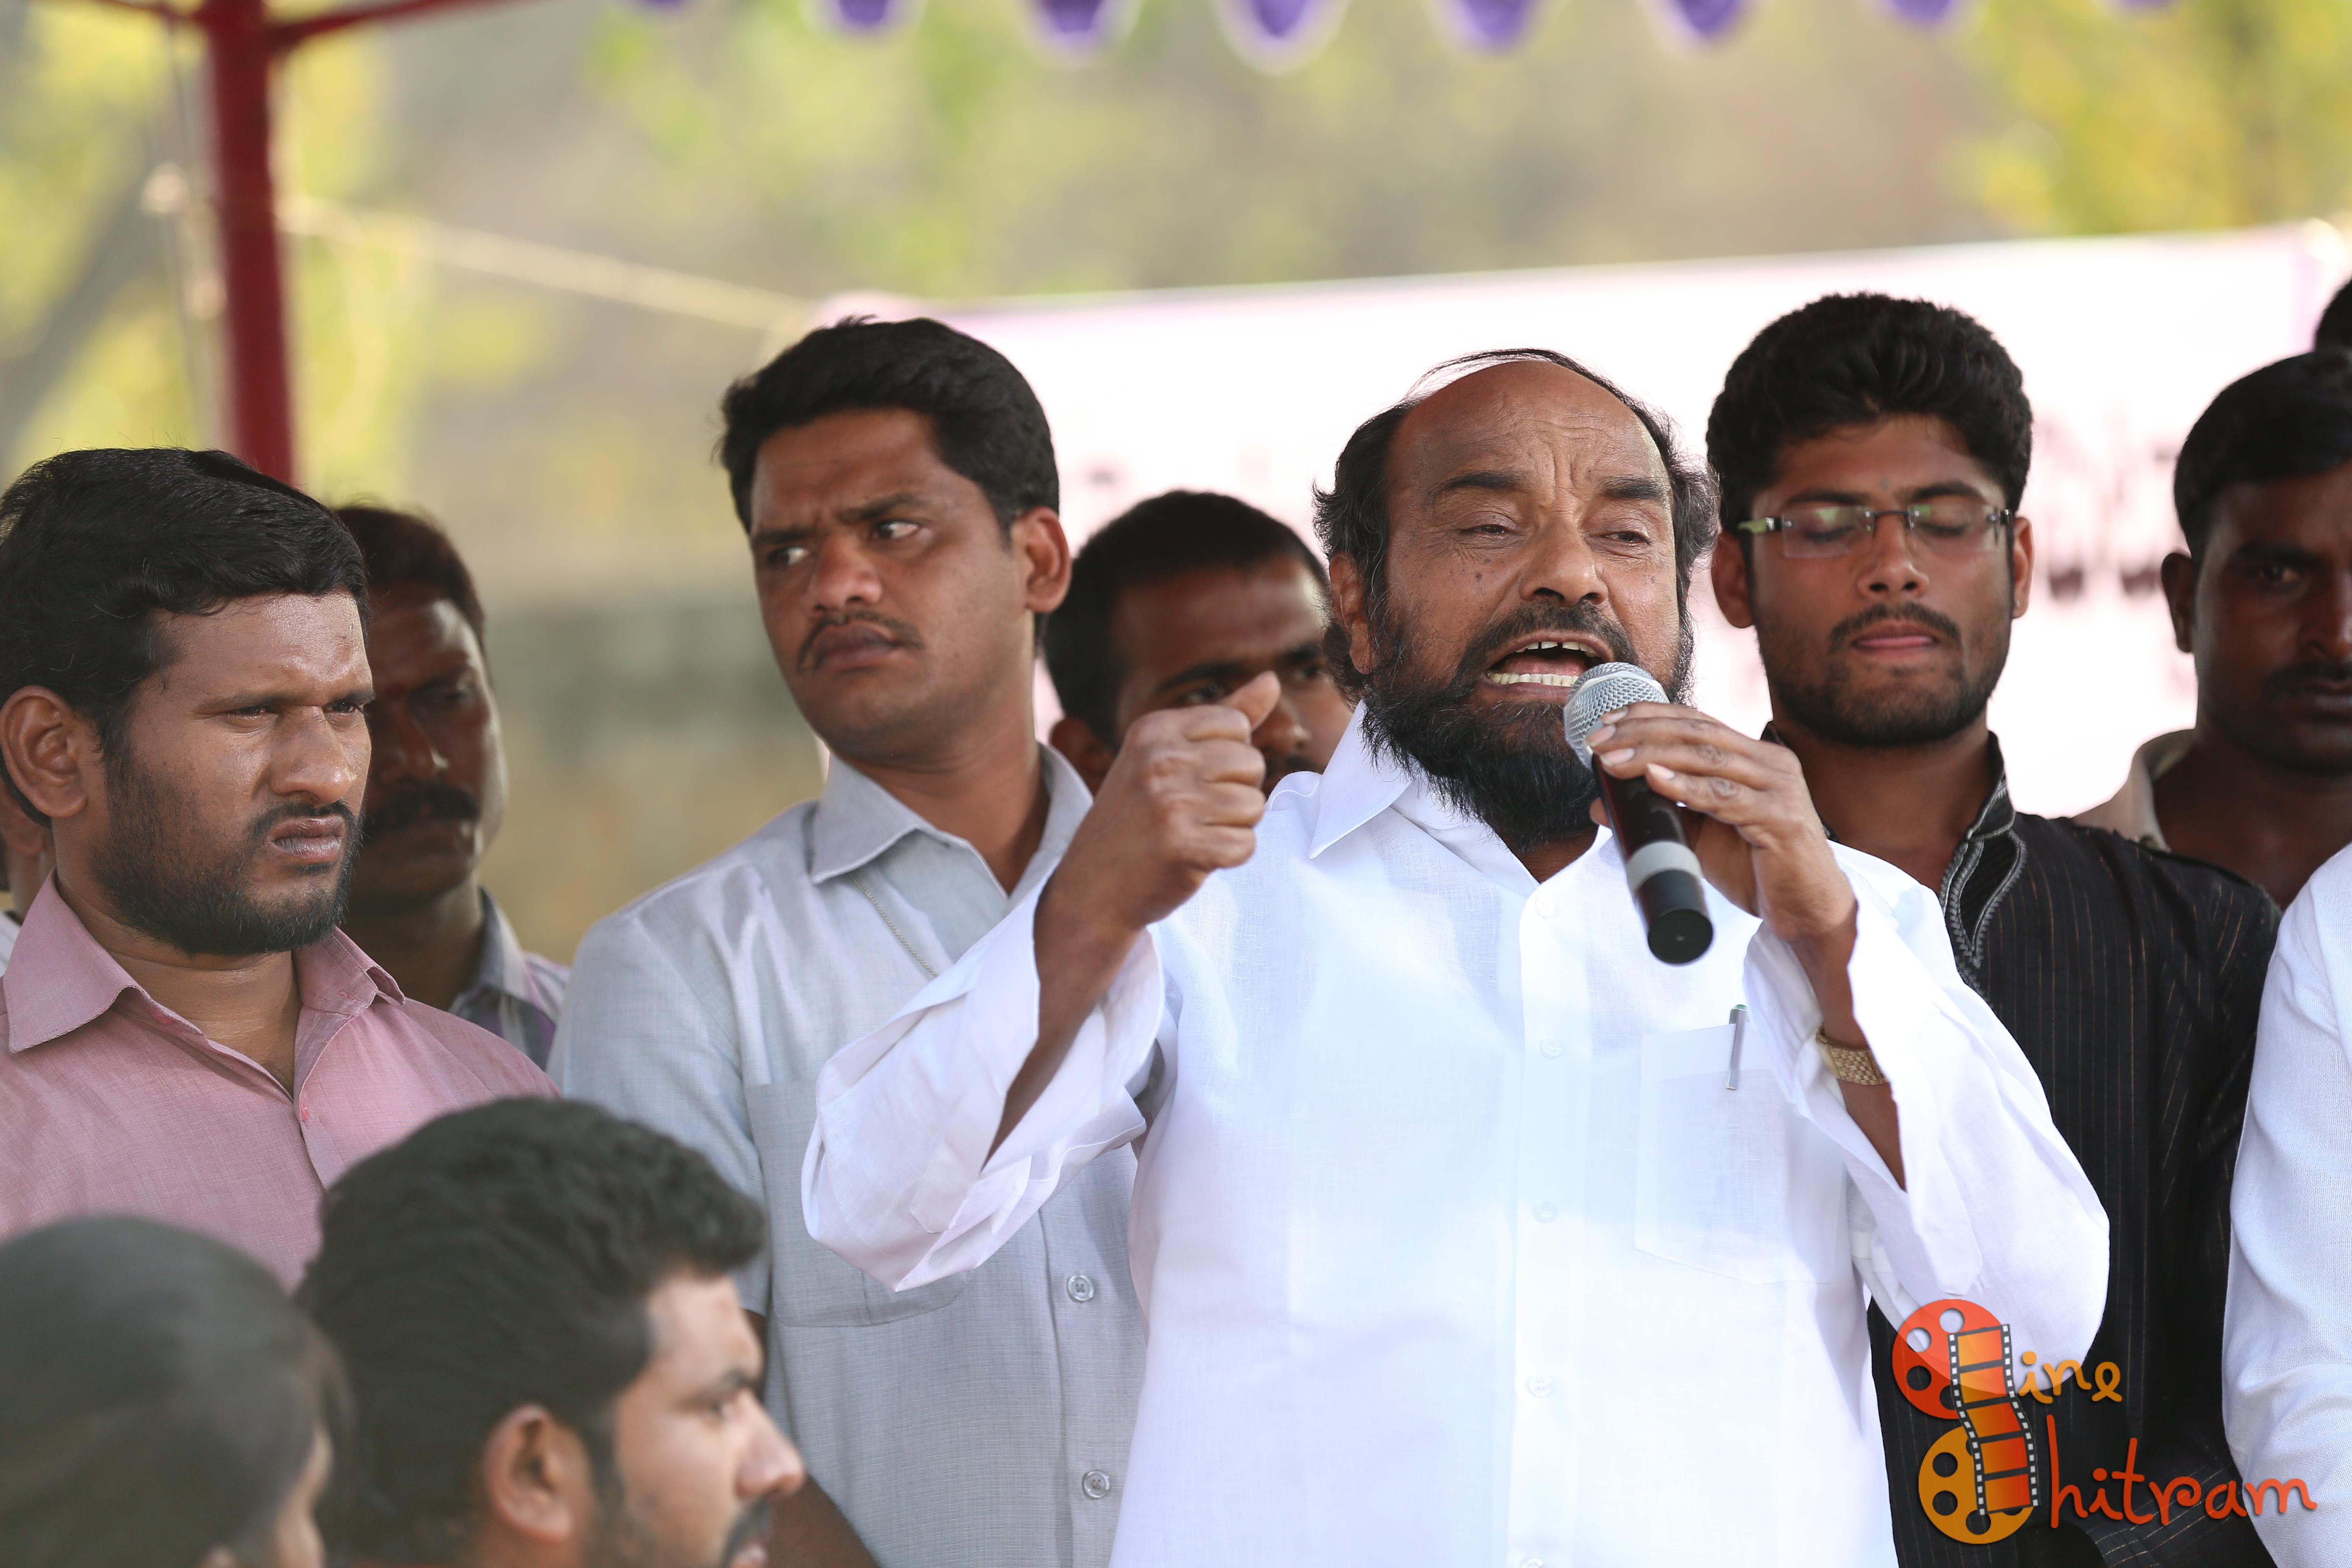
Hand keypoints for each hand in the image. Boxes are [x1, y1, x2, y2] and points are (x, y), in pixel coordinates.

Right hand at [1044, 671, 1279, 948]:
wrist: (1092, 889)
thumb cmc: (1137, 820)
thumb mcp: (1166, 758)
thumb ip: (1224, 718)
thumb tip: (1271, 680)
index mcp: (1153, 730)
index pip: (1236, 726)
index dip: (1227, 760)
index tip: (1191, 780)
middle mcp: (1159, 760)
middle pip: (1251, 764)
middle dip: (1234, 793)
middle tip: (1192, 814)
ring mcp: (1168, 802)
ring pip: (1254, 806)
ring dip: (1232, 828)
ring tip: (1193, 834)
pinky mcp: (1181, 846)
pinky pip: (1245, 846)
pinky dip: (1227, 858)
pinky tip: (1194, 858)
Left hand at [1582, 702, 1855, 953]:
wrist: (1805, 910)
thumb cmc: (1755, 869)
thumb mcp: (1699, 836)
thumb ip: (1658, 814)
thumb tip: (1600, 805)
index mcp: (1754, 757)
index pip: (1696, 722)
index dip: (1649, 716)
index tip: (1607, 724)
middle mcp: (1770, 763)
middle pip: (1697, 733)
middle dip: (1642, 732)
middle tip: (1598, 742)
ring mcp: (1779, 788)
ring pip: (1708, 758)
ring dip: (1653, 755)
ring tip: (1613, 760)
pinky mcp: (1781, 819)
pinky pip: (1727, 796)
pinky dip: (1688, 786)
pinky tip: (1656, 779)